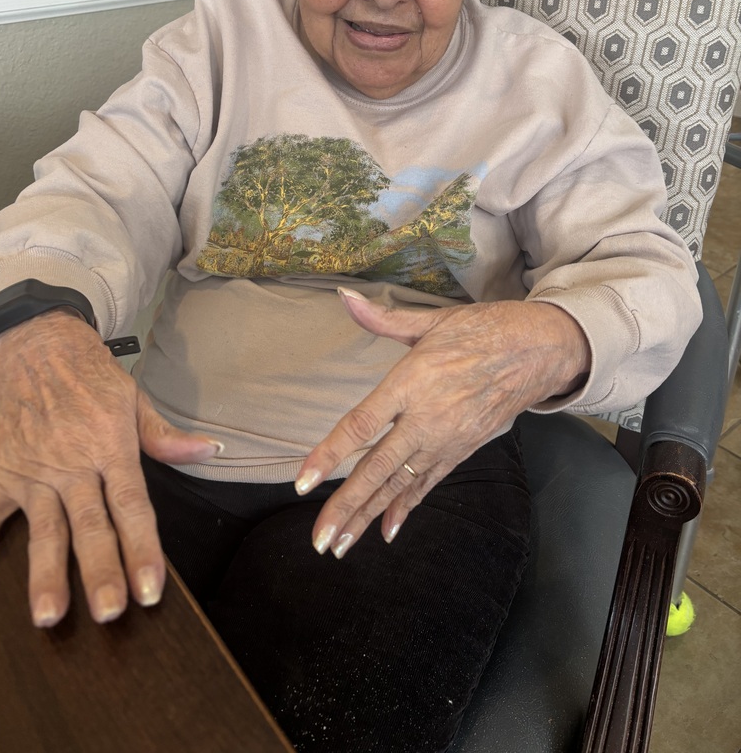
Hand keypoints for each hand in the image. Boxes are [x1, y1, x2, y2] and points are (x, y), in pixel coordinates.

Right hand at [0, 311, 221, 626]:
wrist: (36, 343)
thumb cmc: (91, 374)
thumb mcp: (134, 399)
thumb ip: (165, 437)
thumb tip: (208, 451)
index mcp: (110, 447)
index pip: (131, 506)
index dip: (143, 549)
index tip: (150, 589)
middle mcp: (72, 464)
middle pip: (89, 526)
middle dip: (100, 571)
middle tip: (108, 613)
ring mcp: (33, 471)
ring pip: (42, 529)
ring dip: (44, 573)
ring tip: (48, 616)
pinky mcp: (2, 471)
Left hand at [295, 290, 589, 557]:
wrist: (540, 351)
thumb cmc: (483, 330)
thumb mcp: (431, 321)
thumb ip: (383, 318)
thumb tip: (345, 299)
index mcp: (412, 382)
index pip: (361, 424)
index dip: (330, 454)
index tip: (304, 482)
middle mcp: (427, 419)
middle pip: (377, 469)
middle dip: (346, 507)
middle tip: (319, 539)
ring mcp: (446, 440)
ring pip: (400, 485)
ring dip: (368, 516)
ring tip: (341, 545)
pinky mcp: (462, 451)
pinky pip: (427, 485)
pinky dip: (405, 508)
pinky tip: (386, 530)